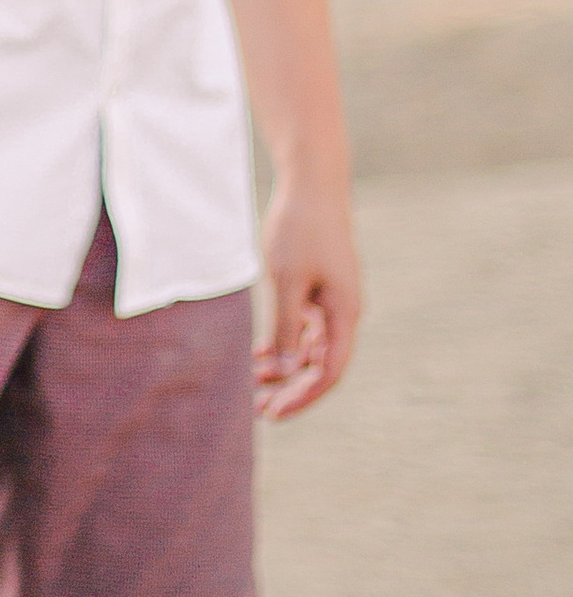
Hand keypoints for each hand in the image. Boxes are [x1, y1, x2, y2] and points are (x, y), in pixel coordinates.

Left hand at [254, 168, 362, 419]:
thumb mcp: (286, 280)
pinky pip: (305, 328)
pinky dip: (285, 343)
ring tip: (252, 385)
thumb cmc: (299, 229)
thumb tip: (287, 370)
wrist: (312, 183)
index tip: (273, 413)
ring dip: (285, 368)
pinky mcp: (320, 288)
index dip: (303, 397)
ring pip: (311, 348)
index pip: (329, 372)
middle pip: (321, 365)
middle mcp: (344, 312)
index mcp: (344, 313)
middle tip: (258, 409)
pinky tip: (259, 355)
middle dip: (291, 389)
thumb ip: (287, 326)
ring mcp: (333, 300)